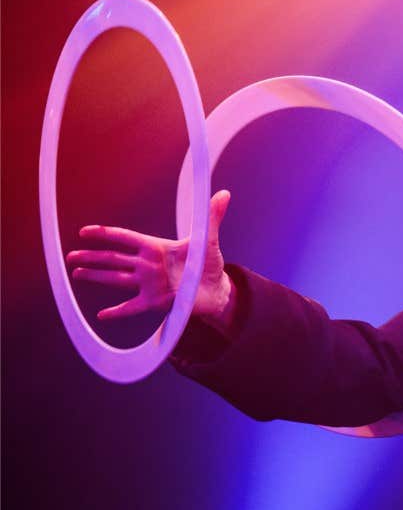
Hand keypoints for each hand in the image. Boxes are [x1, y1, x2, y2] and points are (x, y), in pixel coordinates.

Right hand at [66, 189, 234, 326]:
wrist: (217, 289)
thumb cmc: (209, 262)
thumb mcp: (208, 239)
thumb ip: (211, 217)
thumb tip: (224, 193)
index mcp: (156, 247)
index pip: (126, 238)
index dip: (106, 235)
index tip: (85, 232)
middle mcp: (148, 265)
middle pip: (114, 259)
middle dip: (92, 257)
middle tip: (70, 256)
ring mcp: (149, 284)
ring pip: (117, 279)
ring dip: (96, 276)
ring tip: (76, 273)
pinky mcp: (155, 302)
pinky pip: (132, 307)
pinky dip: (118, 312)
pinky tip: (102, 315)